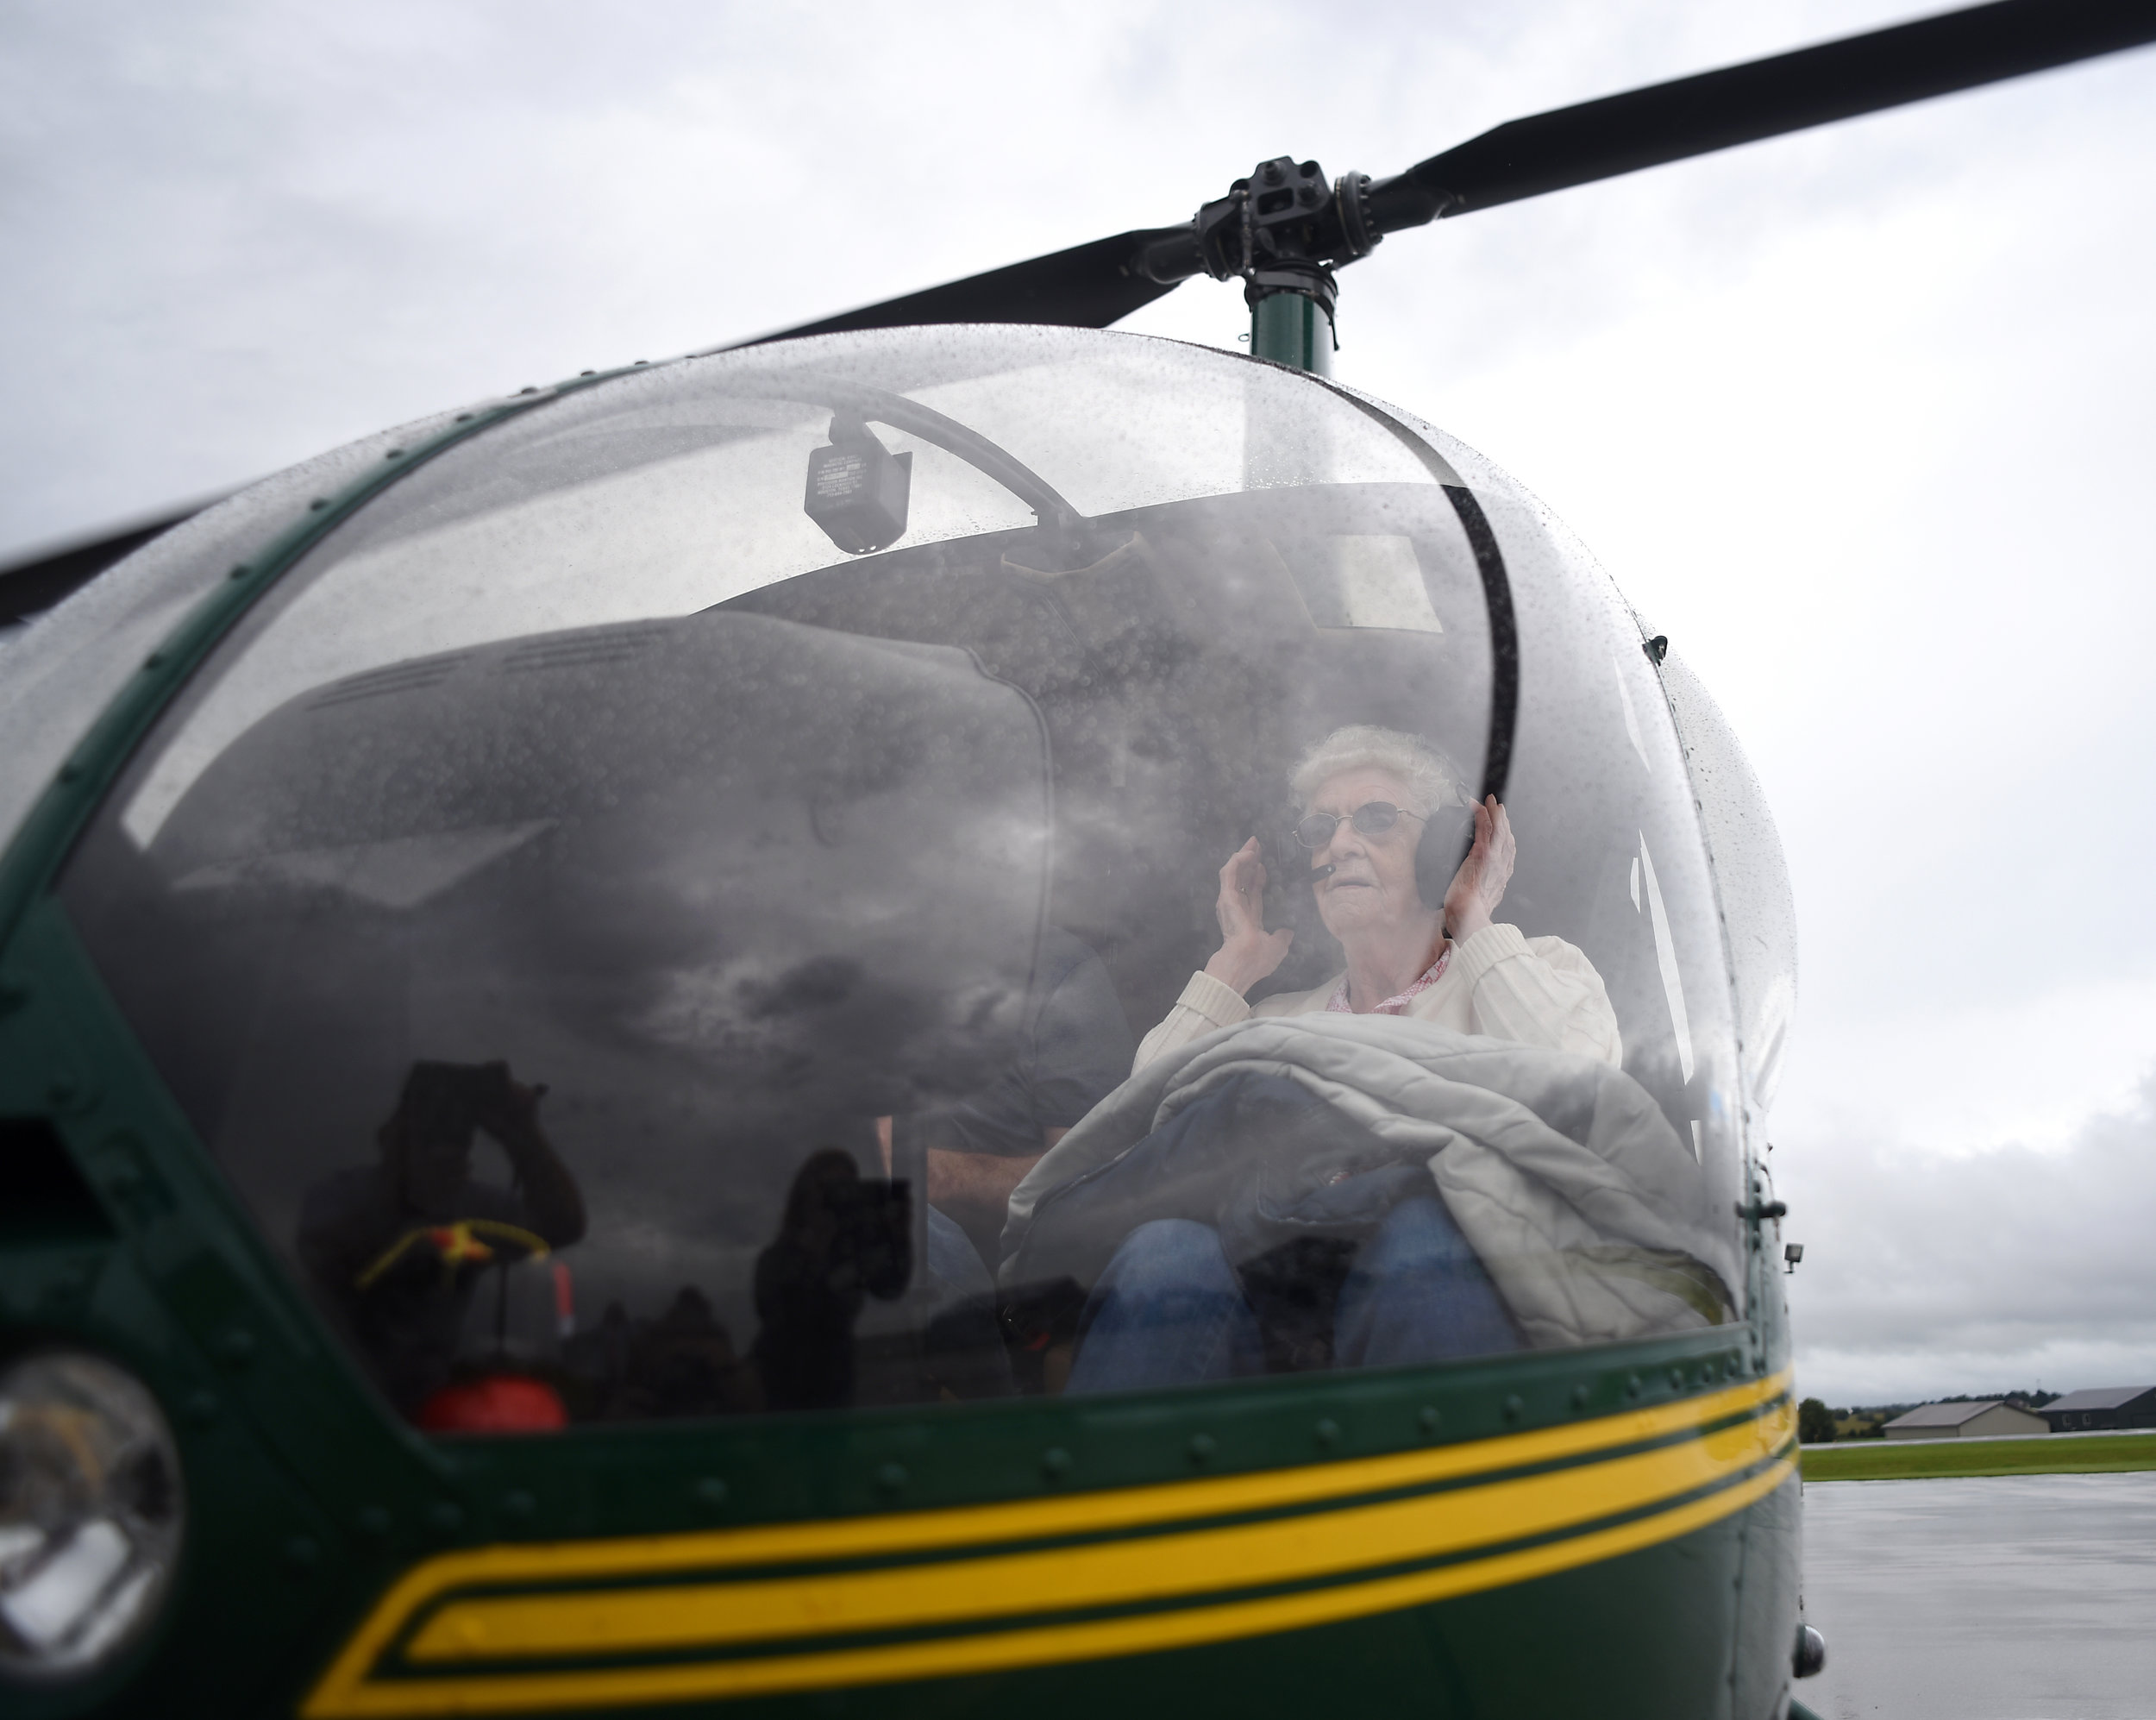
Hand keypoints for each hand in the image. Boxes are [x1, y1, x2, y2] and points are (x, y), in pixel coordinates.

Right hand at [1202, 838, 1294, 994]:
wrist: (1244, 963)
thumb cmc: (1258, 960)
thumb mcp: (1278, 947)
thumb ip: (1282, 936)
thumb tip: (1288, 930)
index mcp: (1249, 919)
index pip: (1252, 893)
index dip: (1258, 877)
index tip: (1264, 864)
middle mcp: (1237, 908)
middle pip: (1243, 878)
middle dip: (1250, 861)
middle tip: (1257, 844)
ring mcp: (1229, 902)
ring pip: (1234, 872)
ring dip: (1242, 856)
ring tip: (1253, 843)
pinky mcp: (1225, 897)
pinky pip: (1229, 874)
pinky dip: (1237, 861)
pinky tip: (1247, 853)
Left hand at [1443, 796, 1515, 942]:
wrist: (1469, 917)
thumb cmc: (1468, 913)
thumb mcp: (1480, 899)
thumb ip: (1481, 890)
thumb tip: (1472, 887)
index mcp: (1501, 877)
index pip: (1507, 850)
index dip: (1505, 835)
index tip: (1502, 824)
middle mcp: (1502, 866)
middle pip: (1506, 836)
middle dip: (1503, 819)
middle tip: (1497, 806)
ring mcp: (1494, 859)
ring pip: (1498, 830)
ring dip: (1494, 813)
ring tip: (1489, 801)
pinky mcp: (1483, 855)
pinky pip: (1485, 830)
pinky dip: (1482, 815)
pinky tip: (1478, 807)